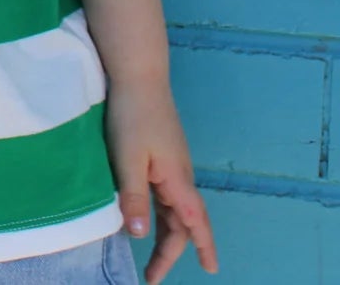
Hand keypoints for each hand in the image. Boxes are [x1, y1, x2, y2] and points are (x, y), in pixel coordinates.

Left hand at [105, 79, 218, 281]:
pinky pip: (165, 193)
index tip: (211, 270)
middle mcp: (180, 175)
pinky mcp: (162, 154)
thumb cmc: (132, 115)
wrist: (138, 75)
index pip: (194, 223)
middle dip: (171, 251)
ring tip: (149, 255)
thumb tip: (139, 235)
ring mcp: (172, 164)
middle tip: (152, 276)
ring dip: (165, 233)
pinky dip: (160, 213)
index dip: (203, 247)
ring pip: (173, 209)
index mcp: (177, 180)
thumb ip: (133, 197)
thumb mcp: (128, 159)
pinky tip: (146, 216)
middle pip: (183, 222)